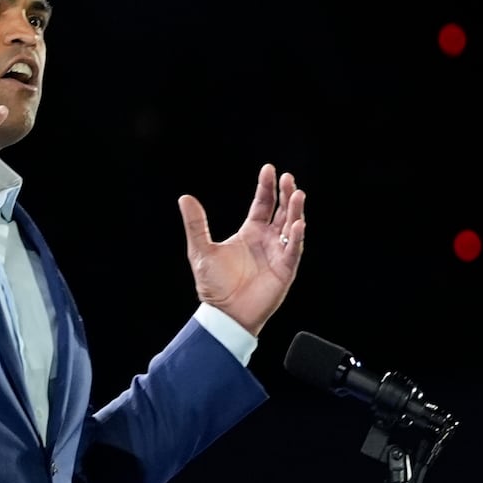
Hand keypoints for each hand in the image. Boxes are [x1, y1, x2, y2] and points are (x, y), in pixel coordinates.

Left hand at [178, 164, 305, 336]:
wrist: (224, 312)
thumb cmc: (213, 284)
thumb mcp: (200, 249)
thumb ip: (196, 224)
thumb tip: (185, 198)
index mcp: (250, 232)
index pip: (263, 204)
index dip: (267, 187)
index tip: (270, 169)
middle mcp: (266, 240)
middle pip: (281, 212)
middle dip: (286, 195)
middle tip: (289, 178)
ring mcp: (277, 254)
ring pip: (291, 227)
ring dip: (295, 211)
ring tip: (298, 194)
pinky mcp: (284, 270)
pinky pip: (293, 250)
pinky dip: (296, 237)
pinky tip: (297, 224)